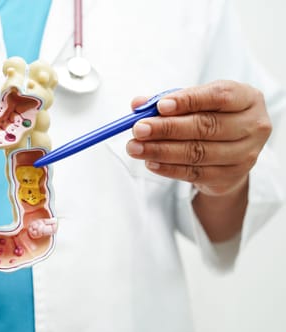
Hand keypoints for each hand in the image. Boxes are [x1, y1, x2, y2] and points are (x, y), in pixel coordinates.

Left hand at [126, 80, 270, 195]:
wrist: (231, 153)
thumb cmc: (210, 118)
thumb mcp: (195, 103)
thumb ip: (167, 100)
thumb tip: (138, 104)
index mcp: (247, 99)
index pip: (219, 96)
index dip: (188, 100)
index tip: (159, 106)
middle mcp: (252, 126)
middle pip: (206, 126)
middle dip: (167, 128)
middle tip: (138, 129)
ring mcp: (245, 154)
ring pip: (198, 152)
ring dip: (161, 150)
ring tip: (136, 147)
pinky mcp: (230, 177)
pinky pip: (194, 173)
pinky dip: (169, 168)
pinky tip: (150, 162)